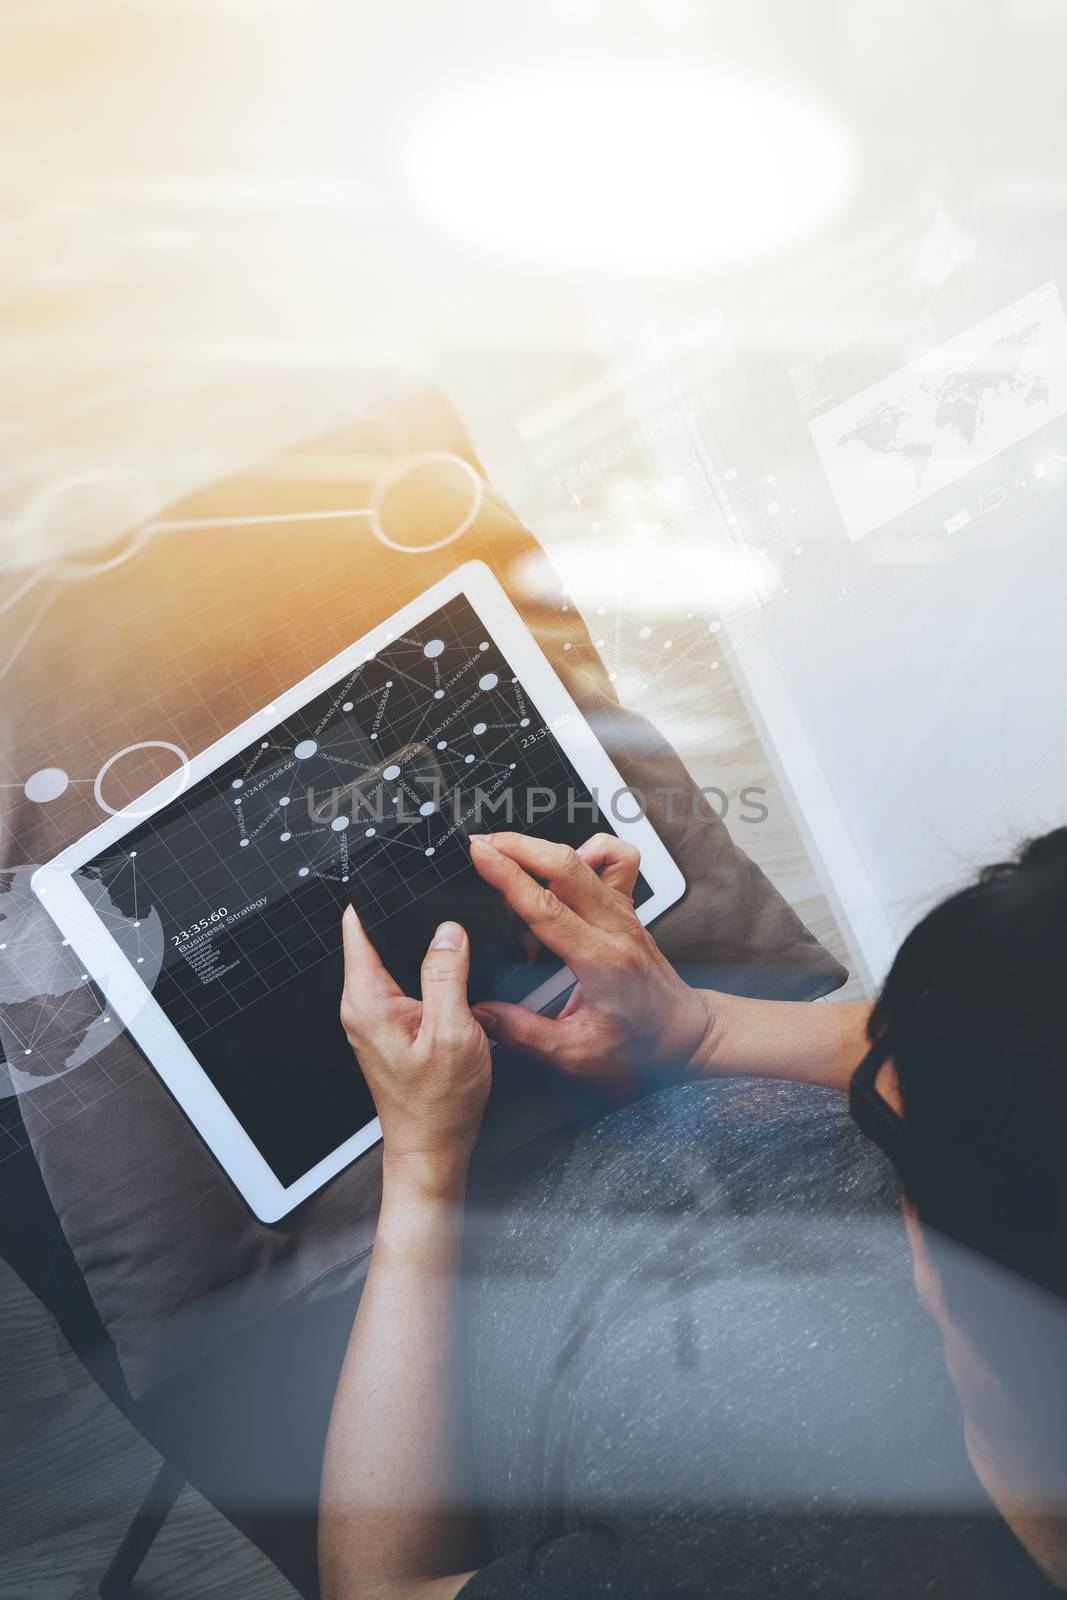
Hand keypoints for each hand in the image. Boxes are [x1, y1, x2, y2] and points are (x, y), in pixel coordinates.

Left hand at [339, 908, 491, 1168]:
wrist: (433, 1149)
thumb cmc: (439, 1104)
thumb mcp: (453, 1032)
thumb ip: (448, 975)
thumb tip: (447, 931)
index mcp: (368, 1000)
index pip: (358, 928)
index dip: (377, 897)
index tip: (399, 873)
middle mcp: (364, 1005)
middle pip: (377, 939)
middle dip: (408, 918)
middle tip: (442, 898)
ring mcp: (376, 1017)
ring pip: (396, 961)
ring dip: (422, 947)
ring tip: (454, 932)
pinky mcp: (393, 1027)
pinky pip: (406, 983)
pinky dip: (428, 972)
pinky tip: (454, 970)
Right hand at [468, 832, 711, 1095]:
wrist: (685, 1034)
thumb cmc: (641, 1045)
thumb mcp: (577, 1055)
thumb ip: (524, 1033)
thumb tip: (481, 1014)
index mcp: (602, 961)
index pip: (548, 907)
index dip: (510, 877)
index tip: (482, 855)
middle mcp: (616, 927)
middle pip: (568, 866)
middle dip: (520, 846)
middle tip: (483, 843)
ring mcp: (625, 912)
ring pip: (591, 856)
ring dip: (547, 848)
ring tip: (514, 858)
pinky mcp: (628, 907)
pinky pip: (617, 859)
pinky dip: (589, 851)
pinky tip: (564, 868)